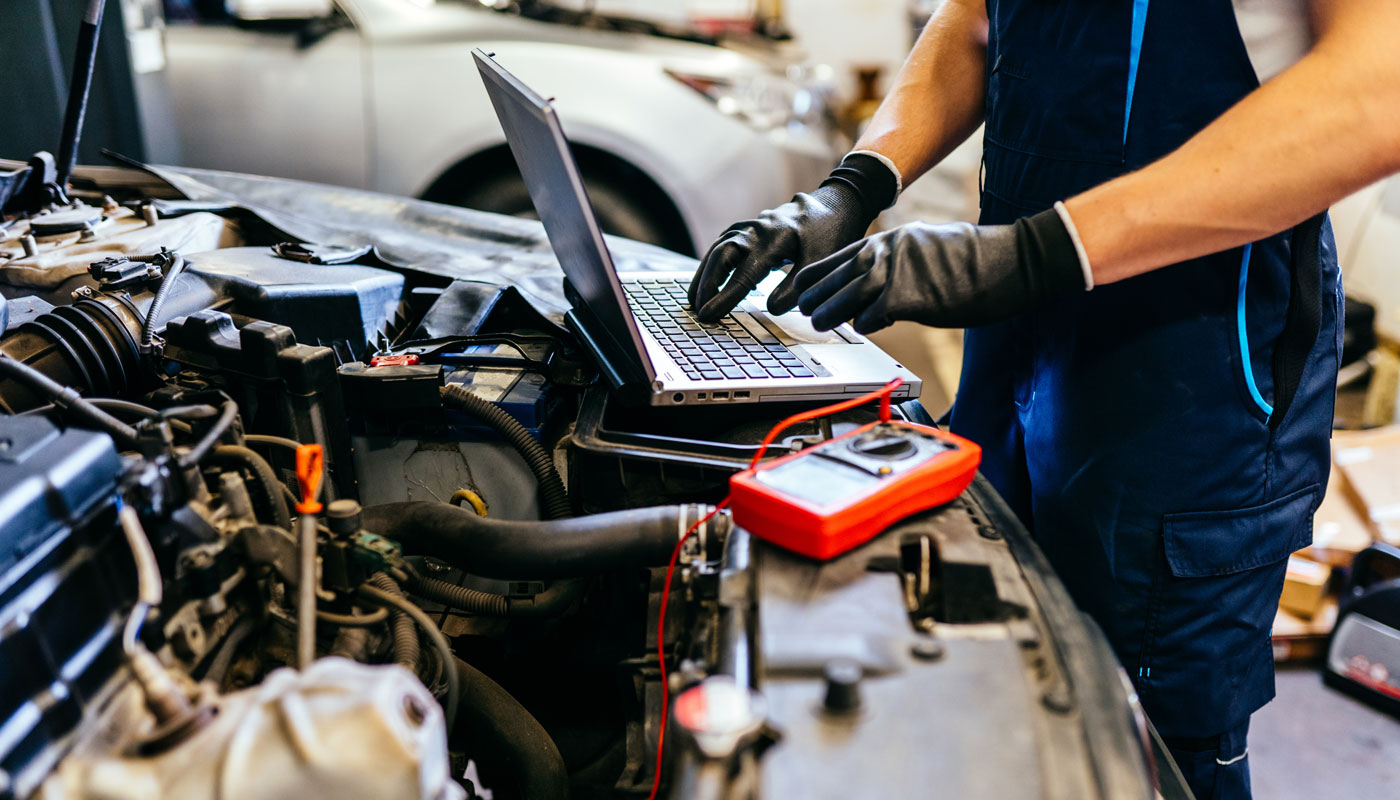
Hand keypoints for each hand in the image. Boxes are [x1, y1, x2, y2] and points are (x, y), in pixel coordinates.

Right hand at [688, 153, 898, 321]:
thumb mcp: (821, 262)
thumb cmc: (831, 235)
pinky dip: (712, 261)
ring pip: (719, 248)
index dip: (724, 297)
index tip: (709, 315)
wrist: (836, 205)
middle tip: (697, 310)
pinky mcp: (751, 227)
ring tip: (694, 299)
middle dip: (707, 284)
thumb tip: (771, 309)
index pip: (744, 274)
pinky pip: (724, 243)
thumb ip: (797, 286)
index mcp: (775, 239)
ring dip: (705, 273)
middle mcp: (758, 230)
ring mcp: (752, 226)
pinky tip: (707, 277)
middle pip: (722, 255)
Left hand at [770, 208, 1086, 333]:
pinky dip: (865, 325)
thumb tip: (878, 284)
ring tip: (817, 323)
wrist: (1009, 260)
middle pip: (835, 275)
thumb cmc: (973, 259)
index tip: (801, 289)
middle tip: (801, 310)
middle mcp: (887, 251)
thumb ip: (898, 261)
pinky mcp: (910, 297)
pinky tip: (865, 328)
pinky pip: (874, 316)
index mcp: (889, 239)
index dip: (816, 276)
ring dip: (829, 312)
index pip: (837, 256)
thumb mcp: (925, 248)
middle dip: (814, 294)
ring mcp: (897, 272)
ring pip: (846, 295)